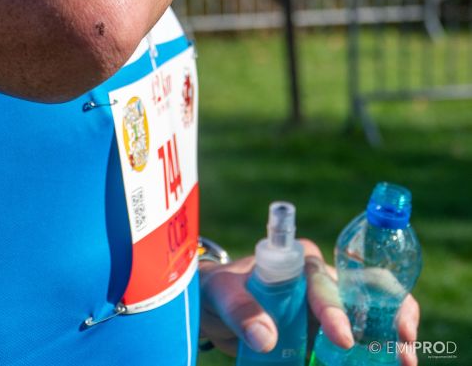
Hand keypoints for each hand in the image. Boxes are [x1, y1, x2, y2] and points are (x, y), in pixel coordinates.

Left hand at [199, 240, 419, 364]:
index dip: (337, 309)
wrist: (214, 309)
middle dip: (389, 321)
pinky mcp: (325, 340)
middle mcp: (322, 284)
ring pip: (369, 325)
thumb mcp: (221, 293)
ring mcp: (327, 314)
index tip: (342, 339)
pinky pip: (354, 352)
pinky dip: (368, 359)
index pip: (325, 283)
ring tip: (404, 364)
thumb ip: (241, 309)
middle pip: (364, 298)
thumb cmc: (219, 289)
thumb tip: (266, 337)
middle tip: (402, 353)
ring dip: (387, 345)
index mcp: (301, 263)